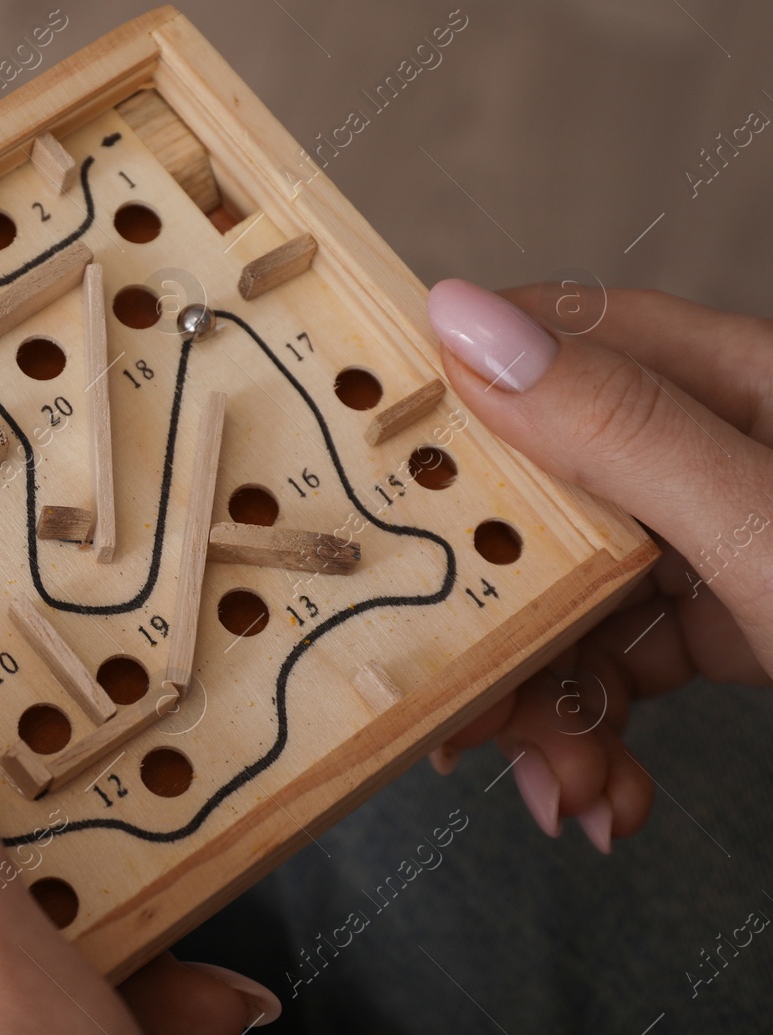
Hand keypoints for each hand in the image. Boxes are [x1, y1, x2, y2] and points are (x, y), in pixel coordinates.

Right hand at [423, 279, 772, 850]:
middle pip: (559, 492)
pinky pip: (636, 656)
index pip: (567, 341)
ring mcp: (737, 541)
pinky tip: (599, 794)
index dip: (462, 392)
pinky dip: (603, 727)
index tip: (378, 465)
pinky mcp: (745, 622)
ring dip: (549, 697)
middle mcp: (735, 453)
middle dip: (503, 605)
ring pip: (585, 588)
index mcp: (755, 386)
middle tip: (460, 696)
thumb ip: (625, 434)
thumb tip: (468, 319)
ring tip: (560, 792)